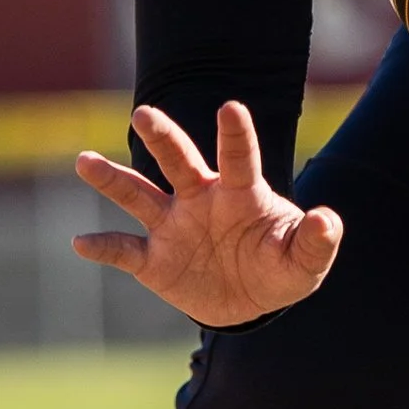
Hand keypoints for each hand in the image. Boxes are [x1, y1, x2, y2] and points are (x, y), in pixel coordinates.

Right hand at [72, 100, 341, 327]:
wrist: (251, 300)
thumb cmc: (280, 266)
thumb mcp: (303, 261)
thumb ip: (315, 241)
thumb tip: (327, 219)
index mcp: (241, 193)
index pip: (239, 158)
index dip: (236, 135)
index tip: (231, 108)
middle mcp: (201, 199)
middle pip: (179, 162)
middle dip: (163, 138)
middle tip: (144, 115)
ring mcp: (173, 225)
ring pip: (139, 195)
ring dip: (112, 180)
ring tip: (85, 161)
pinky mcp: (154, 259)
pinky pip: (124, 250)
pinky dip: (104, 246)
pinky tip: (81, 243)